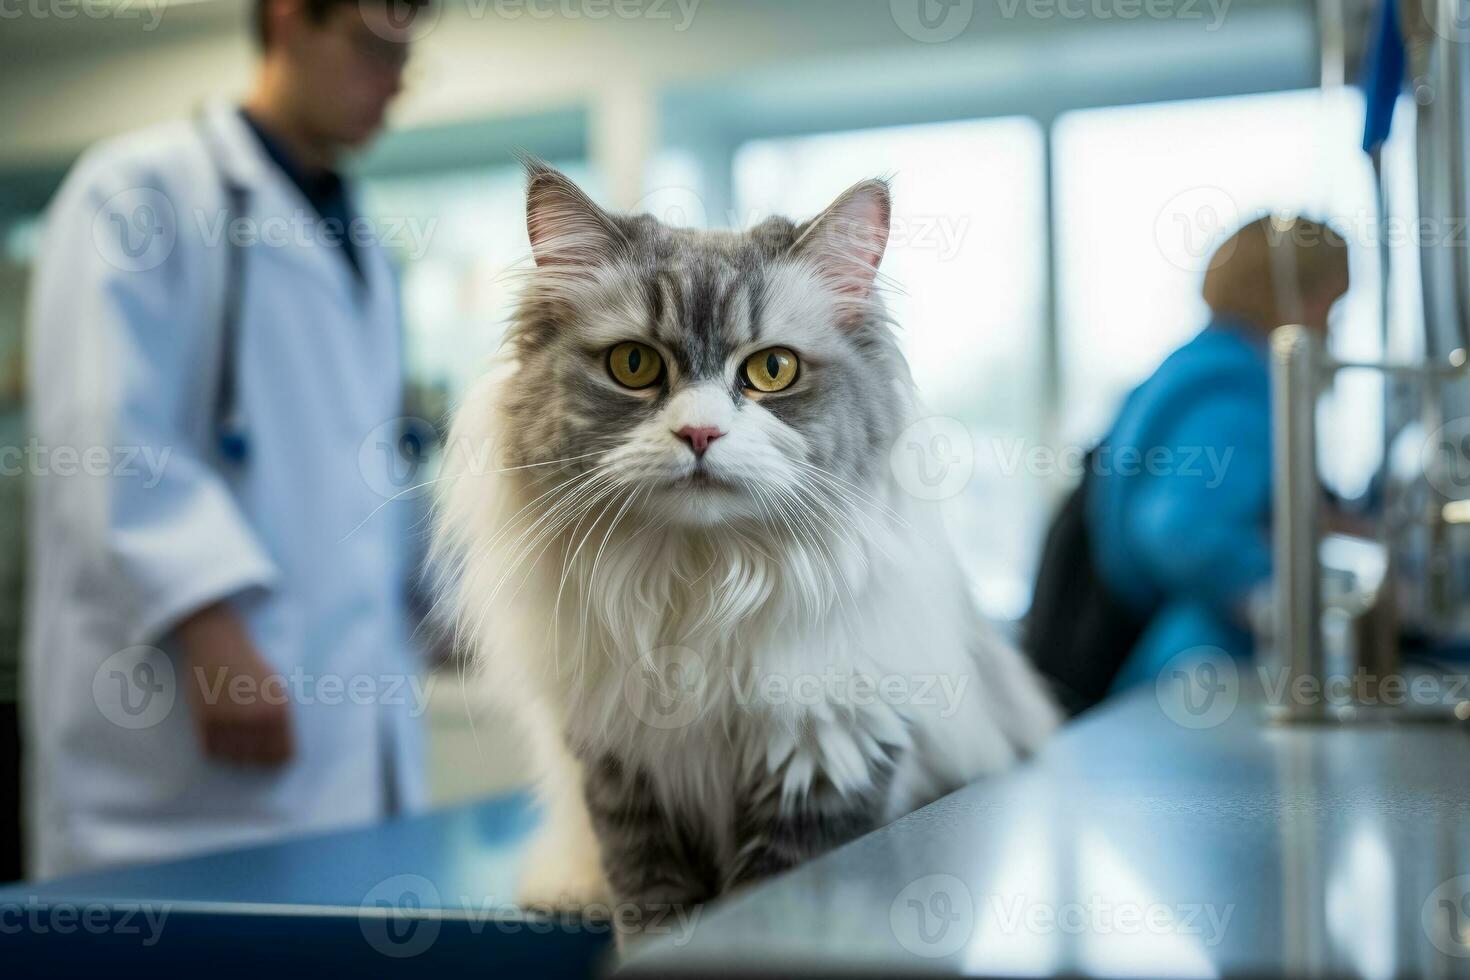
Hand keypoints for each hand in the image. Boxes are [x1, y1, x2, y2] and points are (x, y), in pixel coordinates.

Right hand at [176, 602, 293, 766]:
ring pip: (234, 758)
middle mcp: (255, 719)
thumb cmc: (251, 667)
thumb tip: (282, 753)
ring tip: (234, 738)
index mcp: (279, 710)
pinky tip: (219, 734)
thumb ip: (281, 720)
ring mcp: (229, 721)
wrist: (218, 645)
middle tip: (250, 746)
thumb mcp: (277, 690)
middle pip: (258, 760)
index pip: (283, 754)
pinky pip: (211, 750)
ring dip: (235, 753)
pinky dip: (215, 747)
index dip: (278, 757)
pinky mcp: (205, 721)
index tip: (272, 753)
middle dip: (256, 756)